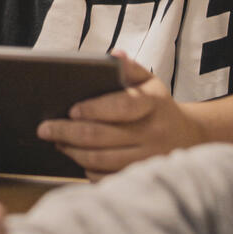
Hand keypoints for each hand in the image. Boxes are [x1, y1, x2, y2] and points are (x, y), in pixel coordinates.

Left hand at [38, 51, 202, 178]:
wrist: (188, 137)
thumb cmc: (158, 106)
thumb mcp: (149, 81)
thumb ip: (129, 68)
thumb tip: (113, 56)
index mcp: (153, 104)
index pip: (121, 106)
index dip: (93, 109)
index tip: (71, 110)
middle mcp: (153, 132)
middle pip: (101, 136)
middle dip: (66, 132)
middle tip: (44, 128)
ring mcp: (148, 158)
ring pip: (100, 160)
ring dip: (72, 151)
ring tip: (57, 142)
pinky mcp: (141, 175)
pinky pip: (106, 177)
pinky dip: (87, 169)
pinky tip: (77, 157)